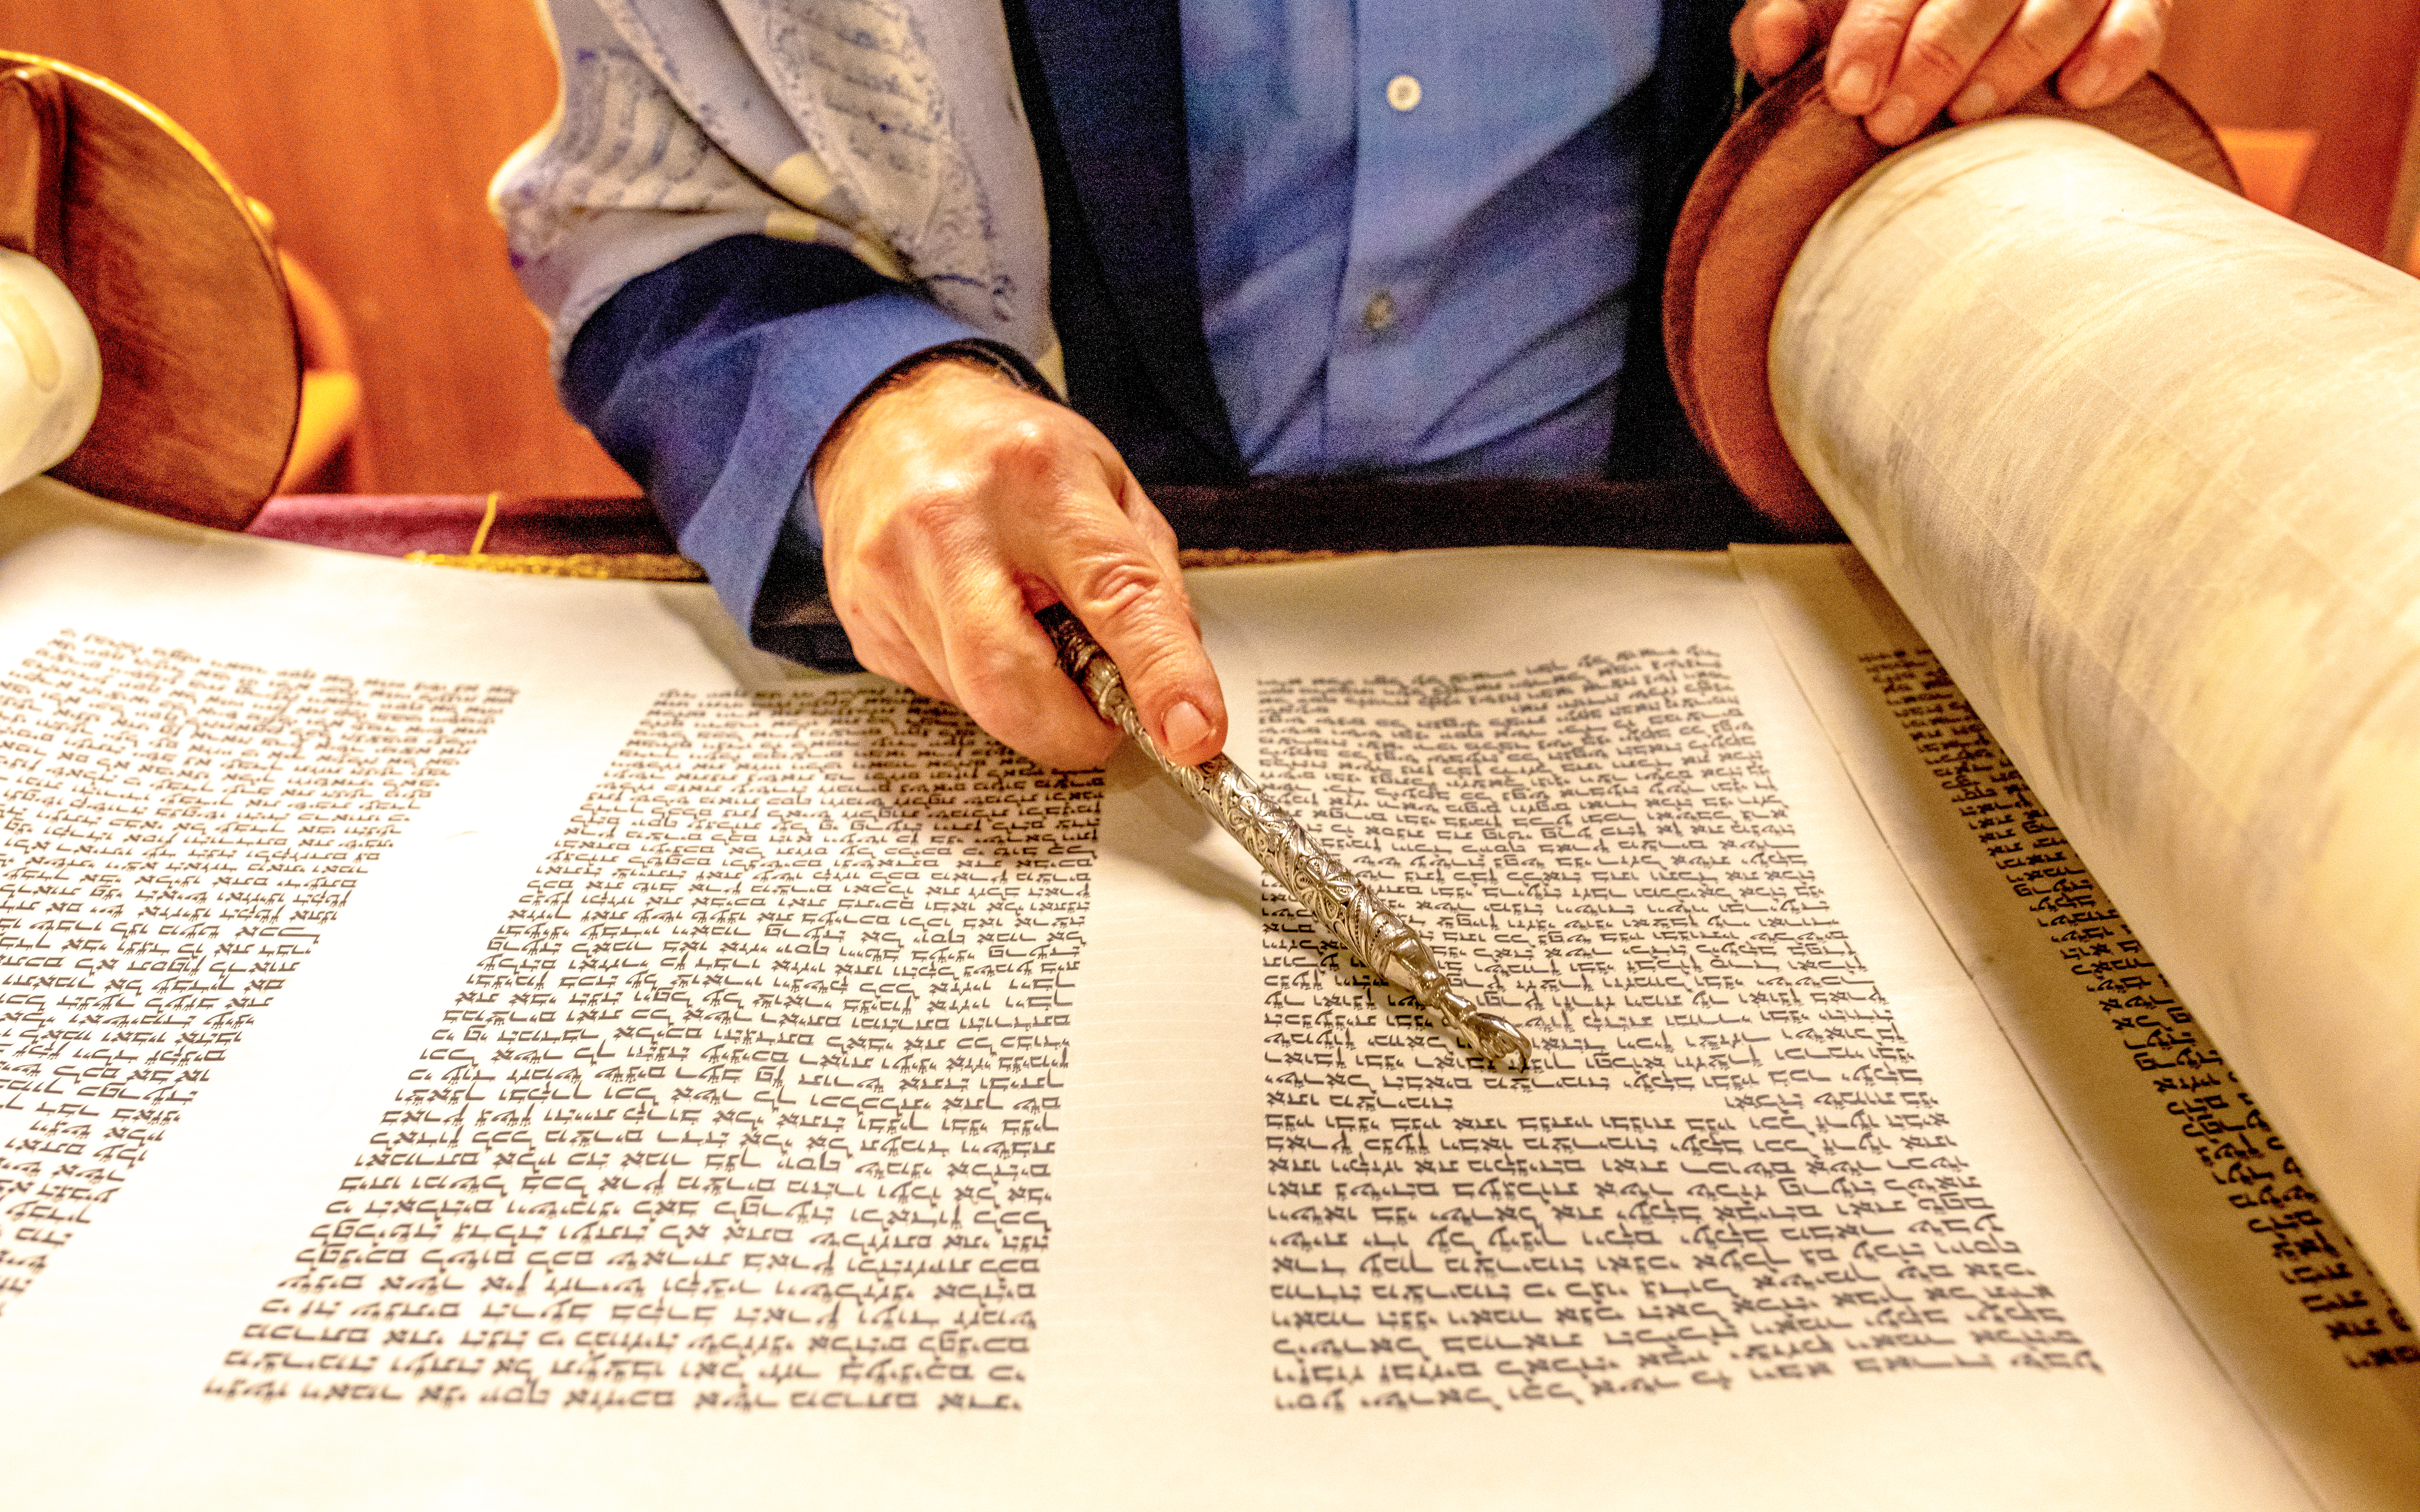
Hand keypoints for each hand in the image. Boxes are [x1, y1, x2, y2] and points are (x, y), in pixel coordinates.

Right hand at [810, 354, 1226, 771]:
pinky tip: (978, 627)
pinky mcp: (862, 621)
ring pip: (975, 700)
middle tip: (1104, 723)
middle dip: (1071, 732)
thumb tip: (1175, 692)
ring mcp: (892, 576)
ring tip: (1034, 635)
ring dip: (1027, 700)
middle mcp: (952, 524)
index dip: (1160, 677)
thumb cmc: (1010, 455)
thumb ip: (1151, 584)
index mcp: (1039, 479)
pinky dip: (977, 684)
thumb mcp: (1108, 487)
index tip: (1191, 734)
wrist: (891, 415)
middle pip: (1011, 682)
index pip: (1115, 596)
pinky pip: (939, 693)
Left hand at [1732, 0, 2169, 145]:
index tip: (1850, 94)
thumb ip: (1793, 19)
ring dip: (2018, 55)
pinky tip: (2081, 92)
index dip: (1878, 29)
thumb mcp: (1834, 12)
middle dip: (1938, 51)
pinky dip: (2119, 49)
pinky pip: (2142, 14)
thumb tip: (1765, 41)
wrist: (1975, 23)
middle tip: (1895, 124)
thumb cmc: (1888, 26)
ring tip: (1970, 113)